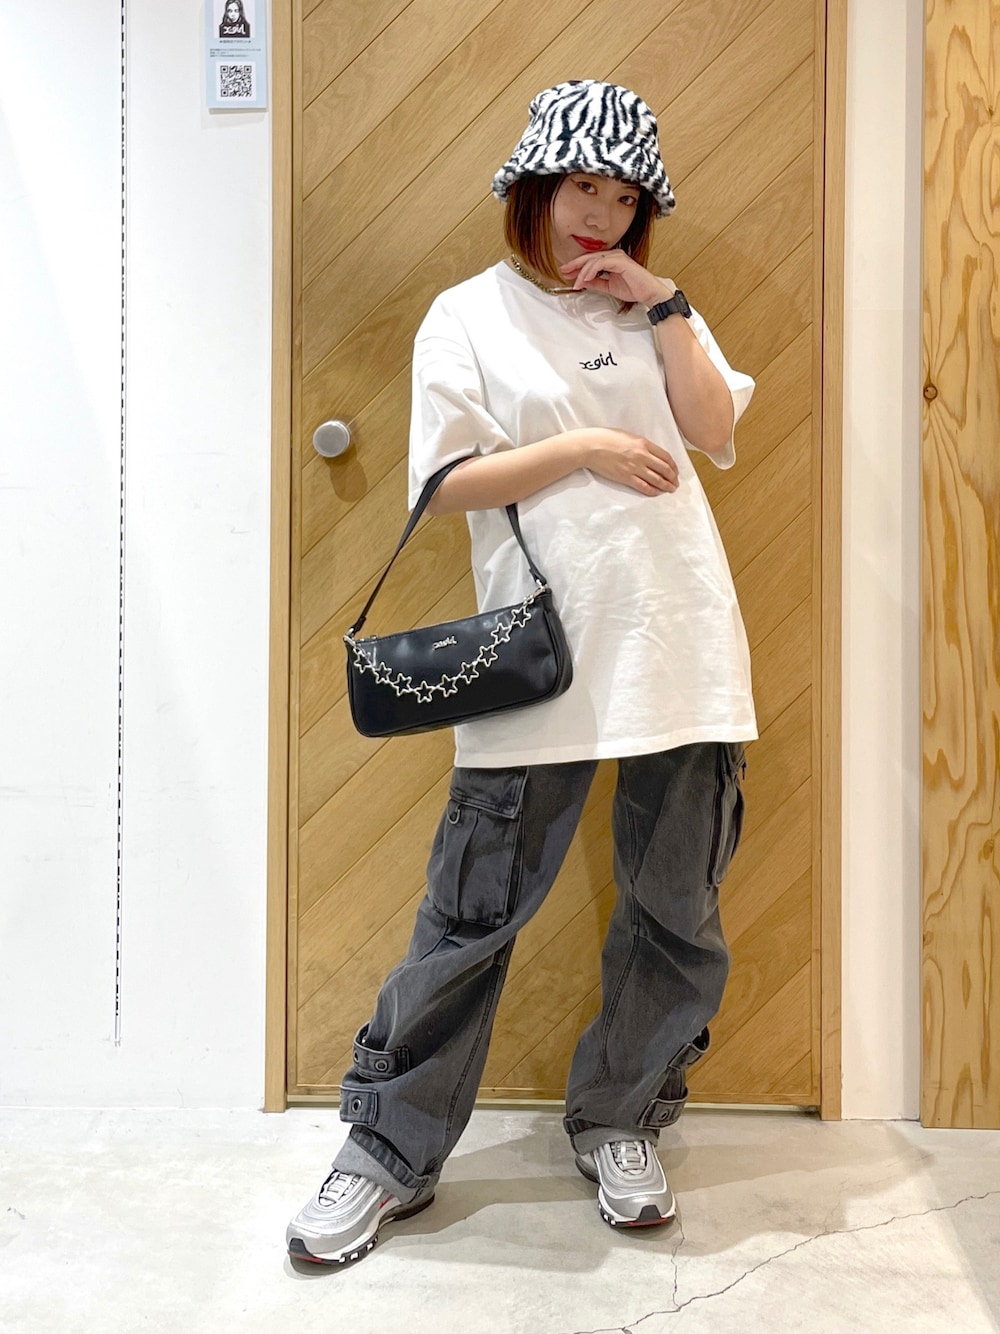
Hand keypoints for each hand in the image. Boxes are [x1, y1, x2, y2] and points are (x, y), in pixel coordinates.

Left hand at [560, 250, 675, 306]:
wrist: (648, 293)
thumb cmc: (634, 288)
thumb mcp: (609, 287)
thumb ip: (596, 283)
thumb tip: (583, 282)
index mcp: (611, 260)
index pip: (591, 260)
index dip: (577, 266)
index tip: (567, 273)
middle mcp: (614, 256)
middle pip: (590, 257)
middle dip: (575, 264)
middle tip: (564, 271)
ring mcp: (617, 257)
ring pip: (594, 260)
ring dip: (582, 271)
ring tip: (576, 281)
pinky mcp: (621, 261)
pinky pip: (602, 263)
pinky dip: (592, 270)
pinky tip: (586, 278)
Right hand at [580, 428, 679, 494]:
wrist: (591, 446)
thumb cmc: (606, 438)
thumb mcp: (628, 436)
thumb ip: (641, 444)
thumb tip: (650, 453)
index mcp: (644, 443)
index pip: (666, 456)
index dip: (673, 466)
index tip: (675, 471)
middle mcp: (642, 456)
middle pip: (664, 469)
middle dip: (673, 477)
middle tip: (675, 483)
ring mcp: (634, 467)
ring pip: (657, 479)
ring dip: (666, 486)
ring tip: (671, 490)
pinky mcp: (626, 477)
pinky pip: (643, 486)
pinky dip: (652, 491)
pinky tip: (657, 493)